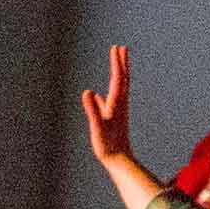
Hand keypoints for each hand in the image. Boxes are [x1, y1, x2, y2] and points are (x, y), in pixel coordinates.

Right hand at [80, 45, 132, 163]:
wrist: (119, 160)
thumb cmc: (108, 145)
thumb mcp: (98, 127)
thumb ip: (93, 109)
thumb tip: (87, 92)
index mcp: (116, 103)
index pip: (117, 78)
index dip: (116, 63)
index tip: (115, 48)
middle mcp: (119, 104)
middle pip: (122, 79)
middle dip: (121, 63)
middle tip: (121, 48)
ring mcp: (117, 111)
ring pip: (118, 89)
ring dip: (117, 75)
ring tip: (116, 64)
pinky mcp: (112, 119)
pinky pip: (110, 102)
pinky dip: (106, 94)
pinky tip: (98, 95)